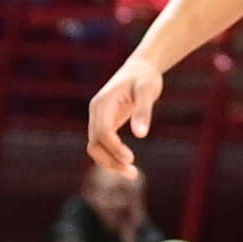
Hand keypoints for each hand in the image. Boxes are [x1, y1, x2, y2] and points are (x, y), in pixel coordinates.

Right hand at [86, 53, 164, 173]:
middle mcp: (96, 112)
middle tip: (133, 173)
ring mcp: (98, 118)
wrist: (141, 67)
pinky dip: (112, 157)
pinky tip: (128, 165)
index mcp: (103, 102)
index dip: (114, 148)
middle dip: (111, 160)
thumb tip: (141, 135)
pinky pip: (103, 145)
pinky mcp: (105, 123)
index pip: (102, 132)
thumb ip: (144, 110)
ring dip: (110, 163)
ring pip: (96, 148)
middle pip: (95, 144)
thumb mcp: (148, 90)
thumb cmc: (145, 76)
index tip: (131, 159)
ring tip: (132, 174)